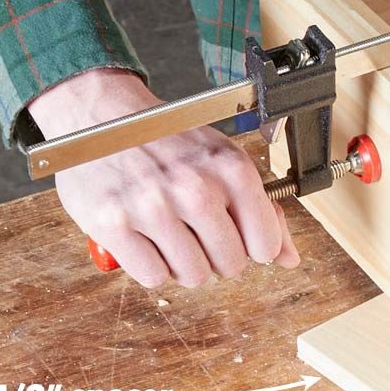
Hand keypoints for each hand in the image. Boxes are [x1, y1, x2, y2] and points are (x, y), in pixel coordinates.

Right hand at [32, 69, 299, 287]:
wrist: (100, 113)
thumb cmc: (169, 141)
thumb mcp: (224, 162)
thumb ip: (262, 211)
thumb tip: (289, 259)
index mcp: (231, 169)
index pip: (266, 246)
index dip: (252, 247)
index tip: (236, 234)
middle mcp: (194, 187)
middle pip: (230, 265)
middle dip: (216, 256)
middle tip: (195, 230)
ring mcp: (152, 206)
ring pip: (193, 276)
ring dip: (183, 264)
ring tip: (170, 233)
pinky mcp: (112, 223)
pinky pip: (153, 277)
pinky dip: (150, 266)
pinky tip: (145, 238)